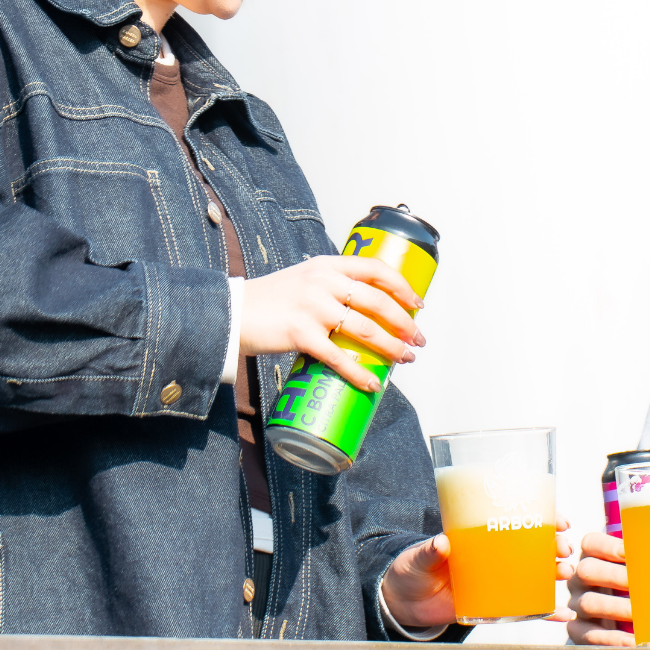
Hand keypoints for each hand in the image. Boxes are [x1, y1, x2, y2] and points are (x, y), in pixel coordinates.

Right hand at [240, 256, 424, 391]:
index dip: (402, 287)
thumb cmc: (270, 300)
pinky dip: (360, 373)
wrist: (232, 313)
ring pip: (365, 329)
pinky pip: (339, 357)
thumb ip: (332, 286)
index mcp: (327, 265)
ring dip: (391, 347)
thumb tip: (368, 310)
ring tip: (405, 358)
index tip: (418, 303)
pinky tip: (372, 384)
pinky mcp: (301, 334)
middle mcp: (323, 282)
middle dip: (405, 323)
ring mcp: (313, 308)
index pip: (376, 269)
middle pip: (378, 302)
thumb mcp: (304, 279)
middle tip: (418, 339)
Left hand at [382, 515, 575, 628]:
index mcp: (483, 534)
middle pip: (537, 545)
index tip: (561, 520)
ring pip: (537, 574)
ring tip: (564, 574)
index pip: (521, 519)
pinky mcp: (496, 604)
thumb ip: (429, 550)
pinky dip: (545, 611)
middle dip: (557, 545)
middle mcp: (496, 555)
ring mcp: (498, 580)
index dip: (546, 516)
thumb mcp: (420, 556)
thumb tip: (441, 544)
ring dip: (556, 572)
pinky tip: (562, 614)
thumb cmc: (414, 568)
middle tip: (563, 550)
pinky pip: (526, 607)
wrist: (406, 600)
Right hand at [566, 531, 634, 645]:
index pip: (591, 544)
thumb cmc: (633, 590)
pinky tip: (632, 641)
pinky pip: (588, 634)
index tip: (627, 552)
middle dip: (615, 576)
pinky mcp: (577, 630)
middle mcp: (579, 579)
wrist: (619, 623)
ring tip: (640, 615)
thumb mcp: (635, 572)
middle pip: (587, 570)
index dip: (608, 546)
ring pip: (588, 603)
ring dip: (617, 608)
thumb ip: (645, 563)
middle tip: (641, 585)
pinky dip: (612, 638)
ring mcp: (576, 604)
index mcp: (592, 558)